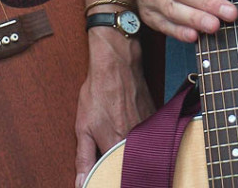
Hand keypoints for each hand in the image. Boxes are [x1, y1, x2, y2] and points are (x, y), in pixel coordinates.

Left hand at [74, 28, 154, 187]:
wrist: (116, 62)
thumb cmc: (98, 91)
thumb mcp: (84, 125)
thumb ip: (84, 157)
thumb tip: (82, 183)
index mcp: (116, 146)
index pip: (115, 176)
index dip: (110, 177)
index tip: (106, 174)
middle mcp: (136, 141)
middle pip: (131, 164)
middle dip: (122, 165)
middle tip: (112, 151)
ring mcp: (149, 129)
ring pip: (142, 151)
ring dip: (132, 151)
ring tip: (121, 136)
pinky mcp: (155, 119)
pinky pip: (150, 137)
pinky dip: (142, 138)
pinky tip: (133, 128)